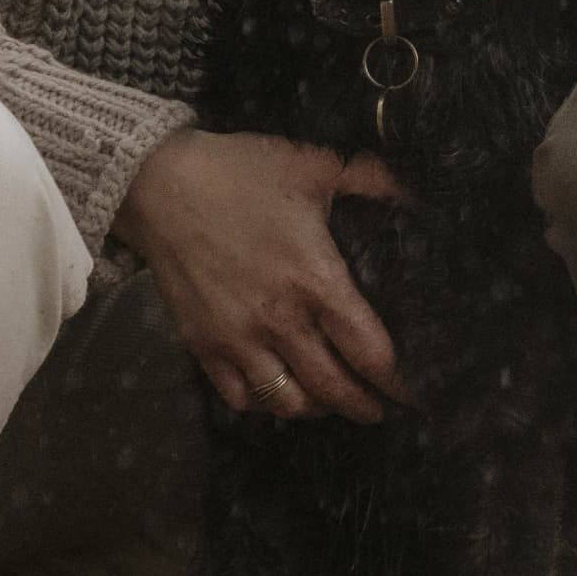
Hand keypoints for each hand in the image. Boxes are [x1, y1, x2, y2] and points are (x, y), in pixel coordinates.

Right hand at [115, 129, 410, 420]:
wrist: (159, 185)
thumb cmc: (240, 173)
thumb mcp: (314, 166)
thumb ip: (371, 182)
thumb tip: (417, 192)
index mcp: (315, 280)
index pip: (369, 351)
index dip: (397, 380)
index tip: (414, 390)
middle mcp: (279, 321)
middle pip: (333, 389)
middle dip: (365, 407)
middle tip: (383, 409)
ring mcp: (237, 339)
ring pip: (288, 403)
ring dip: (318, 409)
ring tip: (334, 402)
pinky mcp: (203, 346)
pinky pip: (241, 397)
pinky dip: (266, 404)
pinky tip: (282, 391)